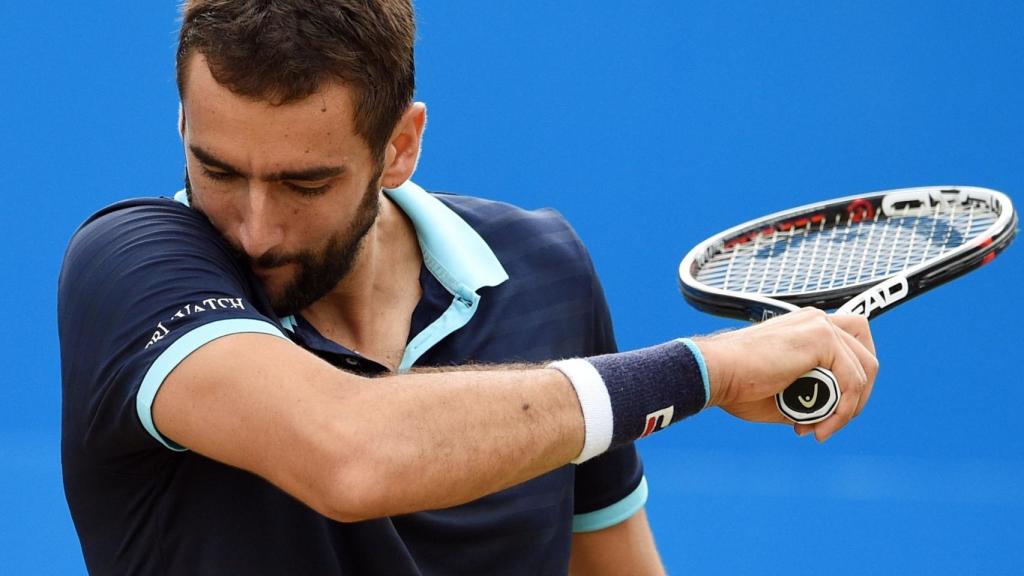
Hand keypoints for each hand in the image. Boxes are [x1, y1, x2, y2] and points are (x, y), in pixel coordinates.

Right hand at [694, 308, 877, 441]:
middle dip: (858, 397)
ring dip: (847, 409)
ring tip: (819, 429)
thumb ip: (816, 395)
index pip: (853, 350)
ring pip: (864, 370)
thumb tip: (835, 414)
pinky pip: (852, 381)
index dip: (851, 386)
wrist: (716, 373)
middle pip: (867, 357)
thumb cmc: (739, 385)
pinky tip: (818, 426)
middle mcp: (818, 321)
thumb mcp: (787, 392)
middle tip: (828, 424)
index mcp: (808, 328)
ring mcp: (821, 326)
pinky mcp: (821, 338)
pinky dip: (841, 410)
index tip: (826, 415)